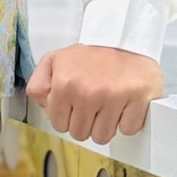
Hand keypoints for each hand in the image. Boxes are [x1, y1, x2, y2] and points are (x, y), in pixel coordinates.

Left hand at [25, 44, 161, 147]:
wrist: (126, 39)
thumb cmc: (91, 55)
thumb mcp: (55, 61)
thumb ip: (39, 85)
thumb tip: (46, 111)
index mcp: (64, 83)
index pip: (59, 125)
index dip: (67, 117)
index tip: (75, 105)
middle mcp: (87, 92)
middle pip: (80, 134)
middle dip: (85, 123)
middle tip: (93, 105)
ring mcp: (114, 97)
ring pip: (102, 136)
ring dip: (105, 126)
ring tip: (108, 106)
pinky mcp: (138, 98)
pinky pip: (127, 129)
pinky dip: (127, 122)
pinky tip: (124, 106)